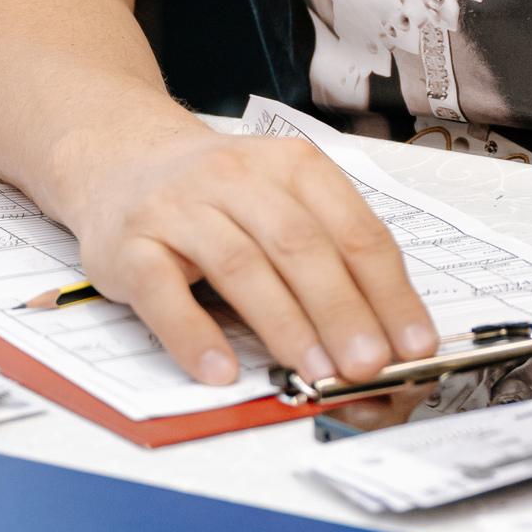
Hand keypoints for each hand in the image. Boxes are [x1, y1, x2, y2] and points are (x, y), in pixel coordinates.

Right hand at [63, 120, 438, 384]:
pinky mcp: (130, 246)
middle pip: (301, 246)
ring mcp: (180, 210)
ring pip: (241, 266)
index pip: (353, 230)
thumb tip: (385, 328)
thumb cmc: (217, 194)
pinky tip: (221, 370)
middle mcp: (238, 178)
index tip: (412, 341)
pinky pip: (164, 293)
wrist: (120, 158)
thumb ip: (327, 250)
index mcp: (292, 166)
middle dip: (342, 310)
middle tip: (369, 364)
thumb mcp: (281, 198)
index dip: (387, 289)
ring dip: (284, 324)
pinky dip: (193, 335)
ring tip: (315, 372)